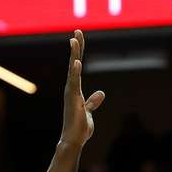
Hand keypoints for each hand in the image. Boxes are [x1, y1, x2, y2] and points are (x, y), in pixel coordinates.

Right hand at [60, 30, 104, 147]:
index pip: (77, 67)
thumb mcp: (89, 111)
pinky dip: (75, 72)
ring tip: (74, 40)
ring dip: (74, 54)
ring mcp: (71, 92)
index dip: (78, 52)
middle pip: (74, 63)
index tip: (78, 38)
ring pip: (73, 69)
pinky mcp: (73, 99)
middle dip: (76, 47)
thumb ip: (93, 102)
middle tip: (77, 31)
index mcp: (75, 89)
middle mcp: (71, 88)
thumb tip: (101, 93)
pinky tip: (77, 61)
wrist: (74, 140)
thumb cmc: (80, 128)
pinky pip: (74, 82)